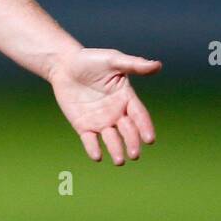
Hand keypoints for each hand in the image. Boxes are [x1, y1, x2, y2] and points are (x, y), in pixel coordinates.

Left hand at [48, 48, 160, 164]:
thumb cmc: (90, 60)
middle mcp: (116, 113)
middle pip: (128, 131)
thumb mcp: (112, 60)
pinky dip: (93, 148)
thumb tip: (157, 65)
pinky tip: (96, 156)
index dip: (145, 127)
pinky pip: (89, 140)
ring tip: (119, 160)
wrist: (63, 64)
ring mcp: (100, 121)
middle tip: (134, 154)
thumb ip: (133, 64)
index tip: (149, 139)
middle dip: (132, 143)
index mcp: (127, 98)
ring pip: (111, 139)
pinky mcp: (83, 125)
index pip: (139, 115)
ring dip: (116, 150)